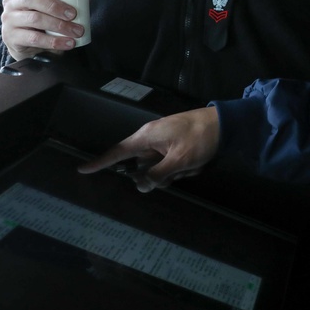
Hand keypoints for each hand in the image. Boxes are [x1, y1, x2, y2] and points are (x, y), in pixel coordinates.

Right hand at [1, 0, 103, 60]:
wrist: (36, 46)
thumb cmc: (49, 16)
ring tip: (78, 31)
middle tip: (74, 14)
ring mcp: (10, 21)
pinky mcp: (13, 38)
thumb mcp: (63, 1)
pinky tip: (69, 43)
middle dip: (55, 6)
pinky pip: (34, 39)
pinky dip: (55, 42)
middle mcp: (12, 2)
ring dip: (60, 26)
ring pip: (34, 19)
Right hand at [77, 107, 220, 192]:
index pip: (117, 152)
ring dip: (177, 171)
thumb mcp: (179, 160)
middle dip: (161, 175)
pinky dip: (186, 167)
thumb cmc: (200, 138)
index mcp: (147, 137)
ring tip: (194, 163)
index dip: (101, 163)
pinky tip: (200, 162)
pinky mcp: (178, 145)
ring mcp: (165, 142)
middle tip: (180, 169)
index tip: (82, 170)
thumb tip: (142, 186)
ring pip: (160, 168)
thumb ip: (158, 174)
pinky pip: (174, 163)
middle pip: (143, 167)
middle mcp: (152, 139)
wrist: (226, 123)